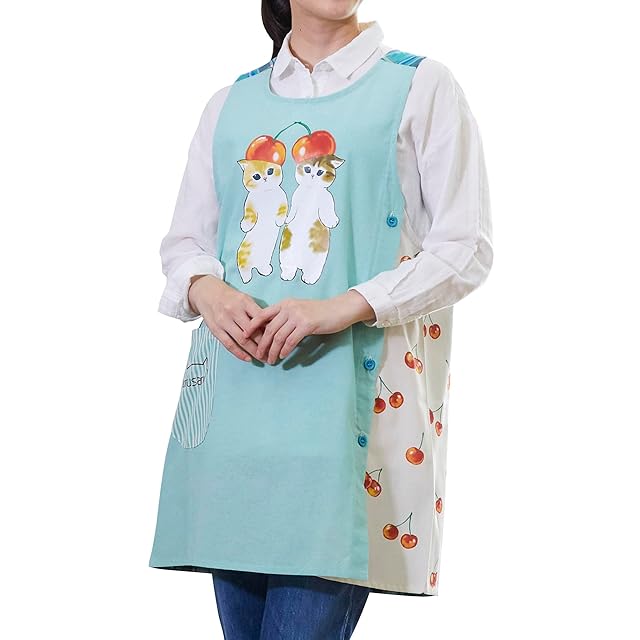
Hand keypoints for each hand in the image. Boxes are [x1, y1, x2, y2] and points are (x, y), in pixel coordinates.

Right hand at [188, 275, 266, 361]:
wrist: (207, 293)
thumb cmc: (231, 298)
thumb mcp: (245, 299)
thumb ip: (256, 312)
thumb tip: (271, 327)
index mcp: (244, 302)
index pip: (261, 318)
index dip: (270, 330)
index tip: (278, 339)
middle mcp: (233, 311)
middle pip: (252, 332)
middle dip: (264, 345)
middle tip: (273, 354)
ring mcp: (223, 321)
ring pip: (242, 340)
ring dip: (254, 352)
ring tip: (263, 359)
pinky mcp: (215, 330)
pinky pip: (229, 344)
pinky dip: (239, 353)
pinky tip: (248, 359)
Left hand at [242, 290, 375, 364]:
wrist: (339, 309)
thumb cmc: (320, 312)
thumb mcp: (299, 310)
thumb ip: (286, 317)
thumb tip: (271, 331)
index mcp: (284, 304)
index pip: (262, 314)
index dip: (251, 326)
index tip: (243, 336)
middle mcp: (288, 308)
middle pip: (269, 329)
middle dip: (262, 344)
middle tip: (258, 355)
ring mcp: (297, 316)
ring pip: (278, 336)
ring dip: (272, 350)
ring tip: (270, 360)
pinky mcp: (306, 325)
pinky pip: (291, 341)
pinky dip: (284, 350)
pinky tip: (282, 356)